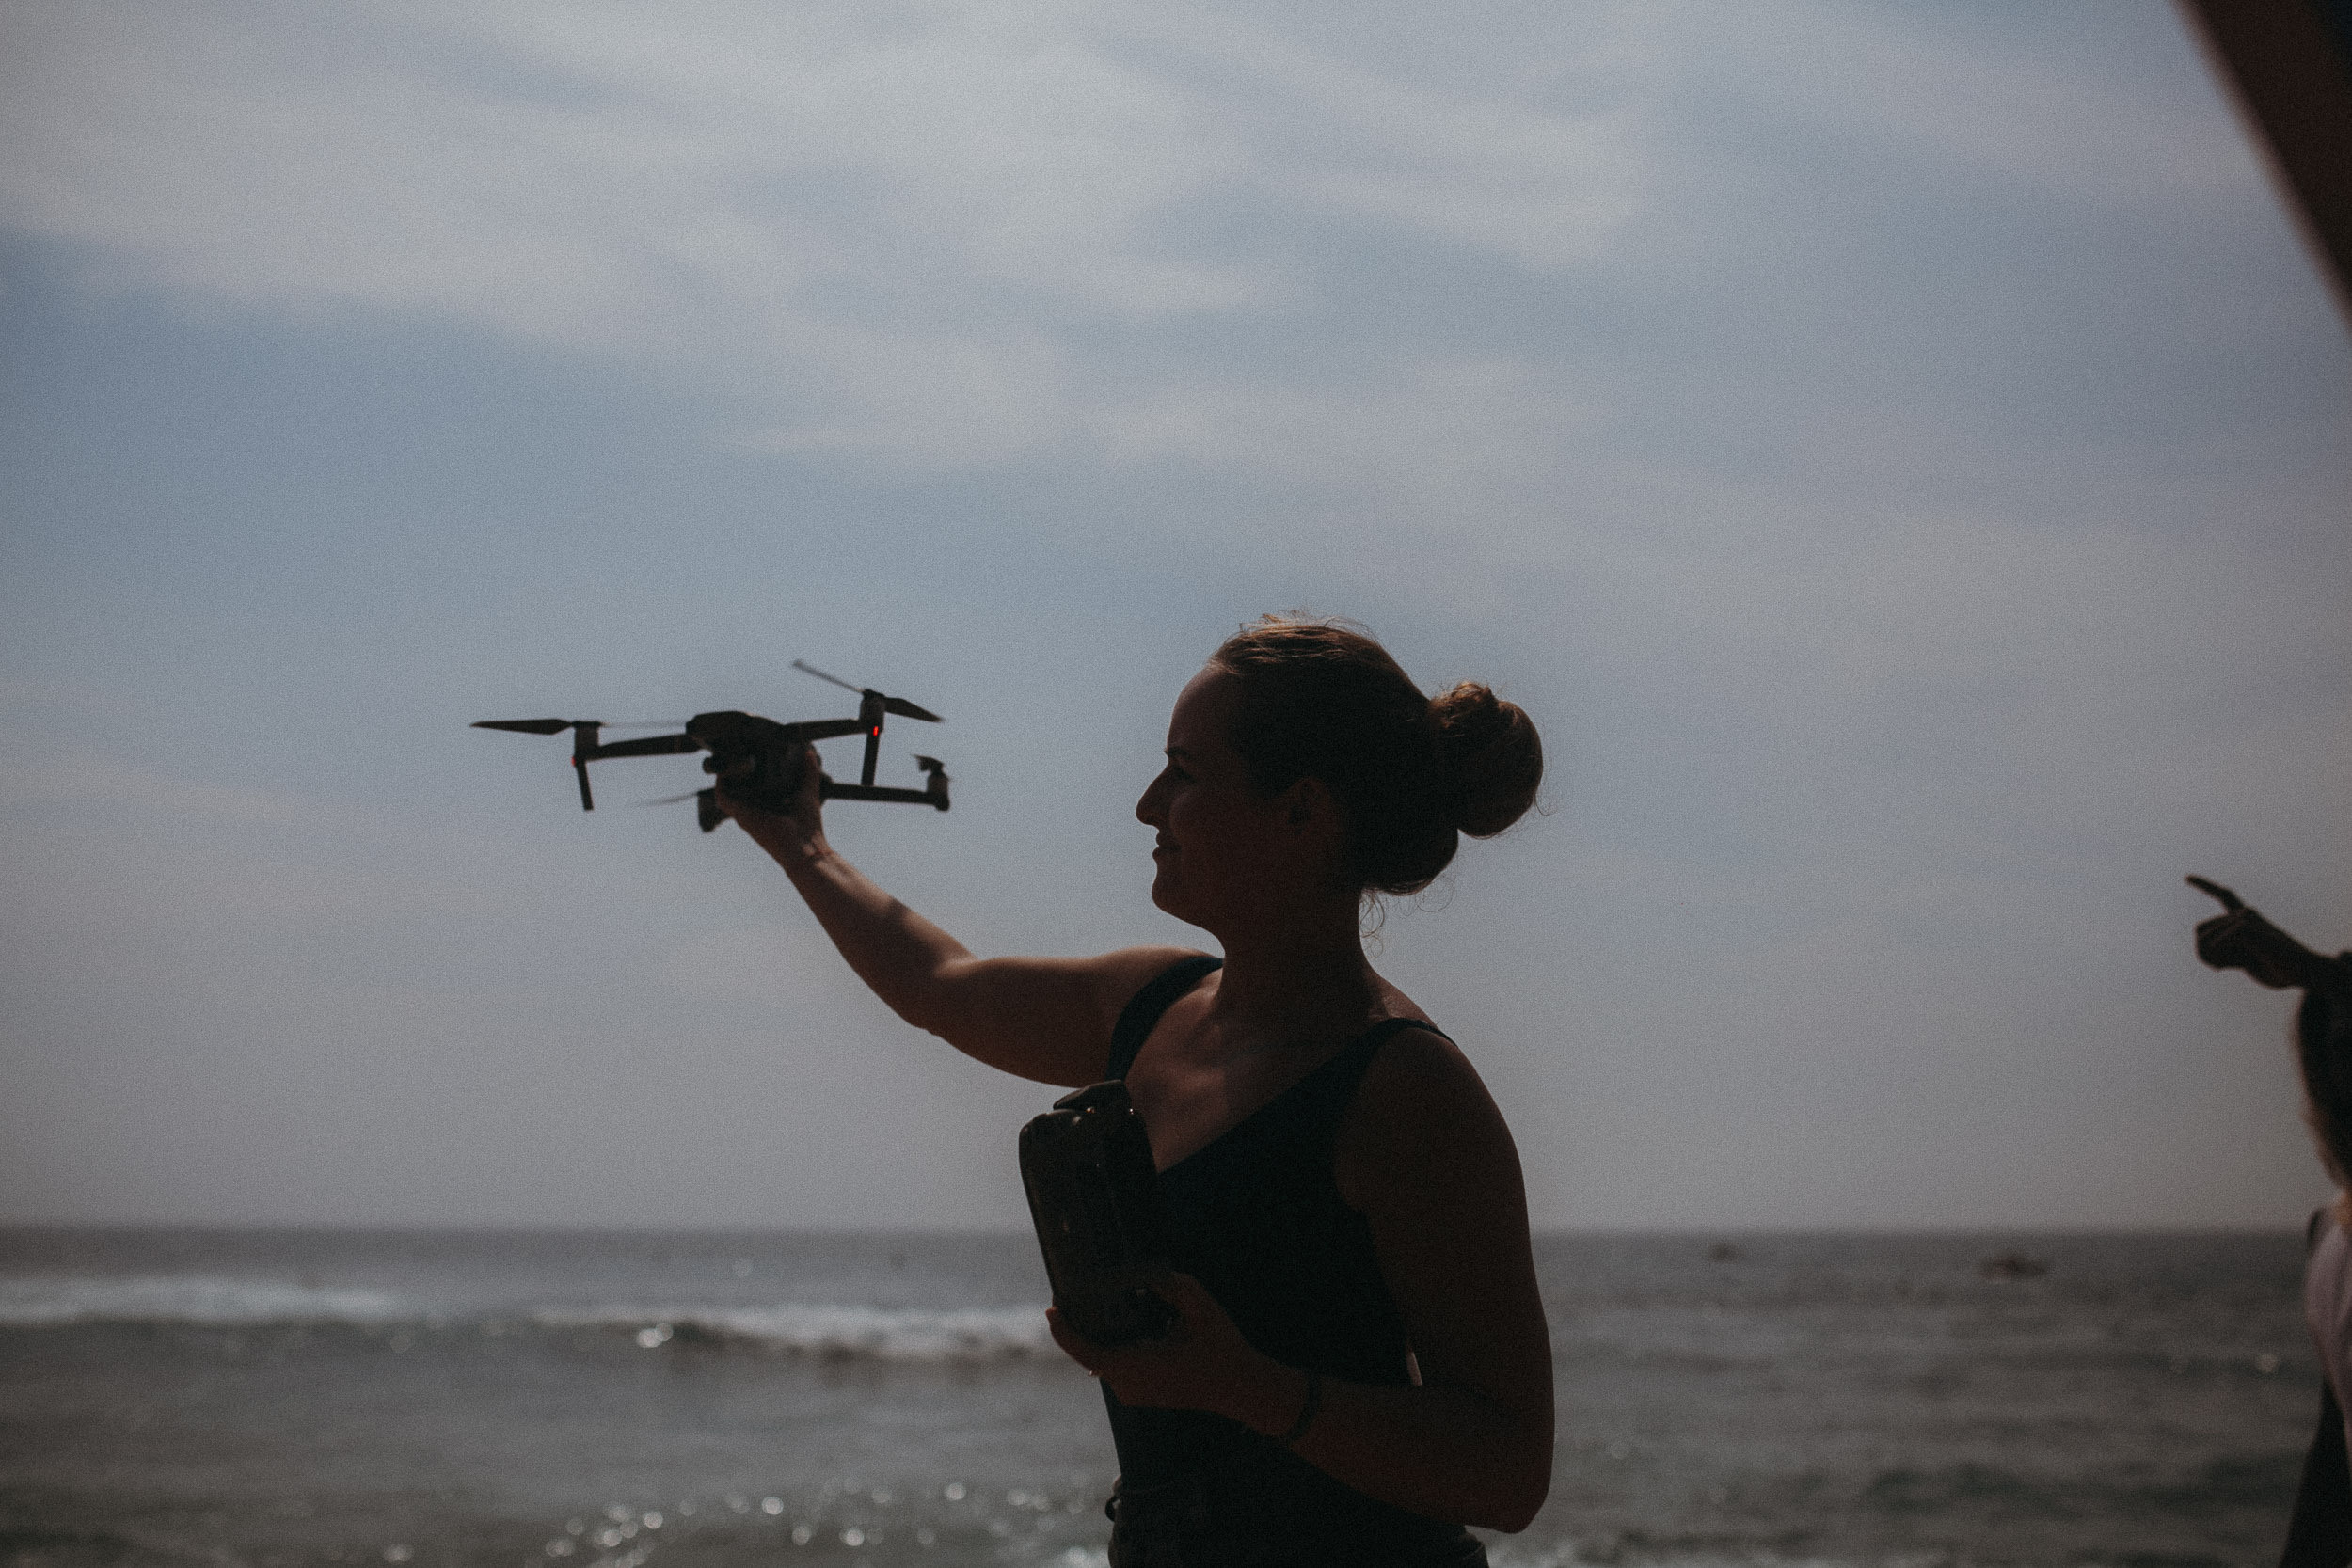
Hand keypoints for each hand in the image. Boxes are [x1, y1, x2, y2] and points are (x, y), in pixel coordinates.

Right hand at [714, 742, 825, 857]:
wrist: (805, 847)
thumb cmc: (808, 826)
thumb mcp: (808, 792)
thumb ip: (809, 773)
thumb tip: (809, 753)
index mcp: (767, 805)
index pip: (752, 786)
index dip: (749, 771)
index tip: (750, 752)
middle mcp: (753, 809)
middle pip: (738, 786)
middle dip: (735, 769)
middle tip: (737, 748)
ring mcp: (745, 813)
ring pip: (727, 790)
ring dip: (726, 774)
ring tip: (729, 754)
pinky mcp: (741, 815)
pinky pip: (723, 797)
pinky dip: (721, 784)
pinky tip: (725, 769)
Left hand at [1046, 1273, 1291, 1428]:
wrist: (1241, 1387)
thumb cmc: (1221, 1347)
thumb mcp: (1200, 1306)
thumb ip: (1171, 1284)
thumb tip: (1143, 1275)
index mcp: (1135, 1367)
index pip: (1085, 1351)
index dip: (1063, 1330)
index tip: (1052, 1308)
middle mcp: (1127, 1386)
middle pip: (1092, 1349)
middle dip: (1084, 1321)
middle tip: (1077, 1291)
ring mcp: (1132, 1393)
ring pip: (1104, 1356)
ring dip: (1103, 1332)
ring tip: (1104, 1301)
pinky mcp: (1138, 1394)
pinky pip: (1116, 1364)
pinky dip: (1116, 1343)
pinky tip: (1127, 1322)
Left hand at [2190, 875, 2322, 989]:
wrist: (2306, 972)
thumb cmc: (2277, 969)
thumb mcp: (2243, 962)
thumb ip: (2224, 952)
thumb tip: (2204, 946)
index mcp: (2245, 919)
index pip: (2223, 895)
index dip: (2205, 886)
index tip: (2187, 877)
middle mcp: (2244, 914)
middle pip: (2199, 930)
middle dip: (2203, 954)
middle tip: (2220, 967)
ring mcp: (2246, 918)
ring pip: (2204, 938)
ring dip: (2212, 959)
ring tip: (2237, 966)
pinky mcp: (2248, 927)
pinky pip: (2216, 942)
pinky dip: (2220, 957)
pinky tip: (2240, 963)